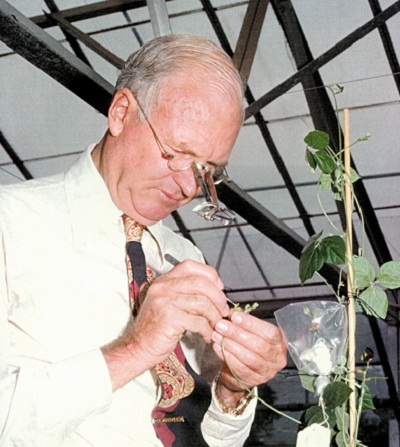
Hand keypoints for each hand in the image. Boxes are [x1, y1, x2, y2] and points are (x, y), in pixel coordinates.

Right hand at [102, 260, 228, 389]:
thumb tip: (216, 290)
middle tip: (223, 310)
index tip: (219, 288)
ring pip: (202, 302)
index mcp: (164, 280)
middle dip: (218, 298)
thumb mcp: (169, 303)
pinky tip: (206, 335)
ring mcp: (165, 301)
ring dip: (215, 316)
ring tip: (216, 325)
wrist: (138, 347)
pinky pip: (198, 321)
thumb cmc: (156, 328)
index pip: (191, 266)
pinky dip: (207, 330)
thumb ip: (187, 293)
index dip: (210, 275)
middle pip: (201, 283)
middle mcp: (163, 287)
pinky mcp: (169, 318)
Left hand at [211, 310, 286, 402]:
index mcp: (279, 342)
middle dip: (237, 333)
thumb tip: (232, 312)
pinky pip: (239, 368)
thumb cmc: (247, 346)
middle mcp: (277, 358)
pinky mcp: (254, 381)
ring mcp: (267, 371)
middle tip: (220, 325)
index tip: (235, 317)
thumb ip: (242, 321)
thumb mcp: (248, 331)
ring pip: (248, 357)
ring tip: (216, 335)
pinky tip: (217, 347)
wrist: (241, 371)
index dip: (252, 324)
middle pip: (258, 345)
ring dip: (230, 345)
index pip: (269, 332)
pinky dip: (226, 356)